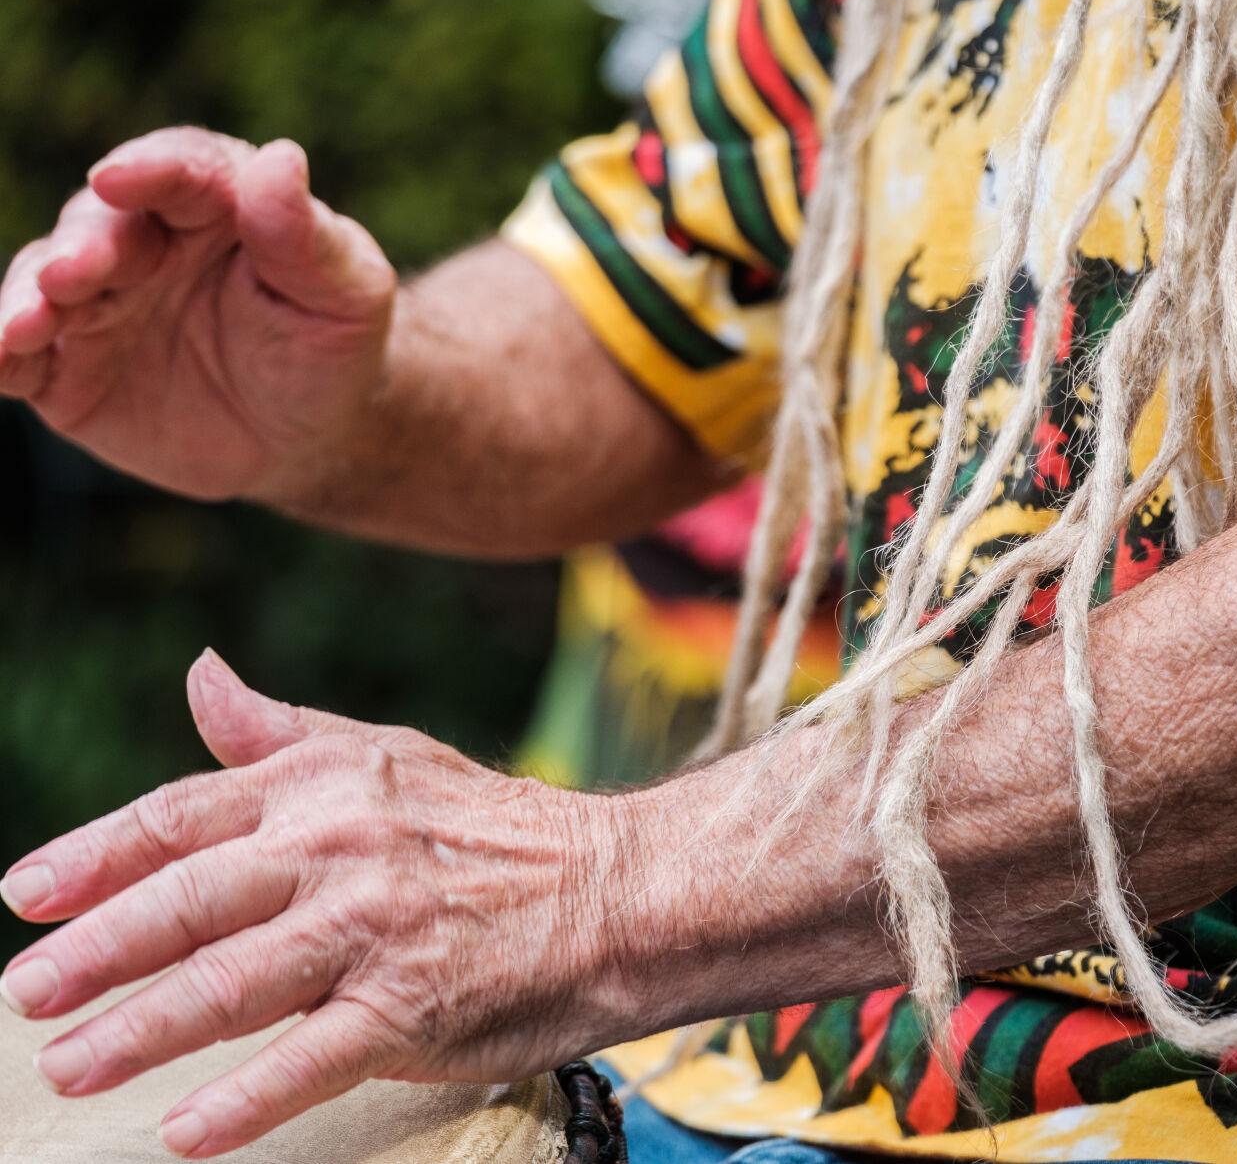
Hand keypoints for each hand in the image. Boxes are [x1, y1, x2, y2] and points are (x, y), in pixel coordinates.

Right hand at [0, 128, 396, 501]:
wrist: (310, 437)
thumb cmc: (332, 348)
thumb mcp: (345, 296)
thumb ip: (308, 238)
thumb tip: (284, 158)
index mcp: (215, 204)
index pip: (182, 171)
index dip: (150, 171)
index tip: (118, 178)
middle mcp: (142, 241)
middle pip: (100, 226)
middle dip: (84, 247)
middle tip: (77, 272)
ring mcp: (98, 302)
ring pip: (44, 284)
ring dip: (28, 299)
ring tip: (27, 324)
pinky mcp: (66, 367)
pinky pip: (19, 357)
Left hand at [0, 652, 643, 1158]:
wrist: (620, 889)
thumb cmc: (499, 828)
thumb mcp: (389, 756)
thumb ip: (281, 732)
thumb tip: (200, 675)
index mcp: (325, 787)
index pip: (184, 816)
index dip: (96, 854)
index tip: (25, 892)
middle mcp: (342, 850)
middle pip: (191, 899)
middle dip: (96, 949)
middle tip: (23, 992)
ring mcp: (377, 930)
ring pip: (232, 983)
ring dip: (139, 1028)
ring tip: (68, 1064)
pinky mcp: (416, 1007)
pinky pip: (311, 1059)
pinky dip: (243, 1099)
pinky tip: (184, 1130)